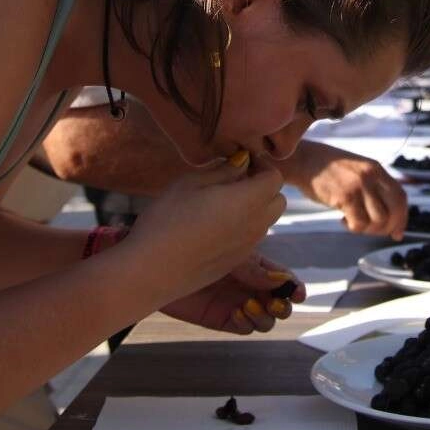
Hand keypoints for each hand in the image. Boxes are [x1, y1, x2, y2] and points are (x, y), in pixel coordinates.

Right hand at [125, 163, 285, 302]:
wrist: (151, 269)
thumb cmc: (167, 219)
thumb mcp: (192, 183)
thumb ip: (224, 171)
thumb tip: (242, 163)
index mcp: (249, 201)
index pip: (275, 178)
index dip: (261, 165)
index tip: (241, 161)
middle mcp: (256, 226)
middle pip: (277, 200)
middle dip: (263, 186)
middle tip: (235, 179)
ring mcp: (247, 248)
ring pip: (265, 221)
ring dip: (255, 207)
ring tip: (222, 202)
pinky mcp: (236, 262)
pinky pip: (251, 238)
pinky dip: (244, 226)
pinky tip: (213, 225)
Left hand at [162, 254, 306, 333]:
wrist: (159, 263)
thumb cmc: (195, 247)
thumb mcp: (230, 253)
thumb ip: (254, 268)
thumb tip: (282, 281)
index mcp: (256, 265)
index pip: (283, 278)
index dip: (295, 286)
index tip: (298, 292)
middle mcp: (250, 285)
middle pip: (280, 302)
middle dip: (283, 305)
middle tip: (275, 303)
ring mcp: (238, 302)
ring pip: (266, 319)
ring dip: (265, 316)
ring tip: (250, 306)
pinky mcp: (222, 318)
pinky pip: (245, 327)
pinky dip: (246, 323)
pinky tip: (238, 312)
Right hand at [285, 140, 408, 239]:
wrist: (302, 159)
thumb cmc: (326, 168)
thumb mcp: (356, 169)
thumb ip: (372, 186)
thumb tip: (387, 215)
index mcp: (376, 169)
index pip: (400, 196)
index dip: (402, 217)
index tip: (397, 232)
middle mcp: (371, 176)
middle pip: (393, 211)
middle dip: (387, 228)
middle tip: (373, 231)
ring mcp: (358, 186)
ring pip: (378, 220)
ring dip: (368, 229)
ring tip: (354, 222)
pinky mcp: (344, 196)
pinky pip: (358, 223)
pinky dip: (353, 228)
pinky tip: (343, 220)